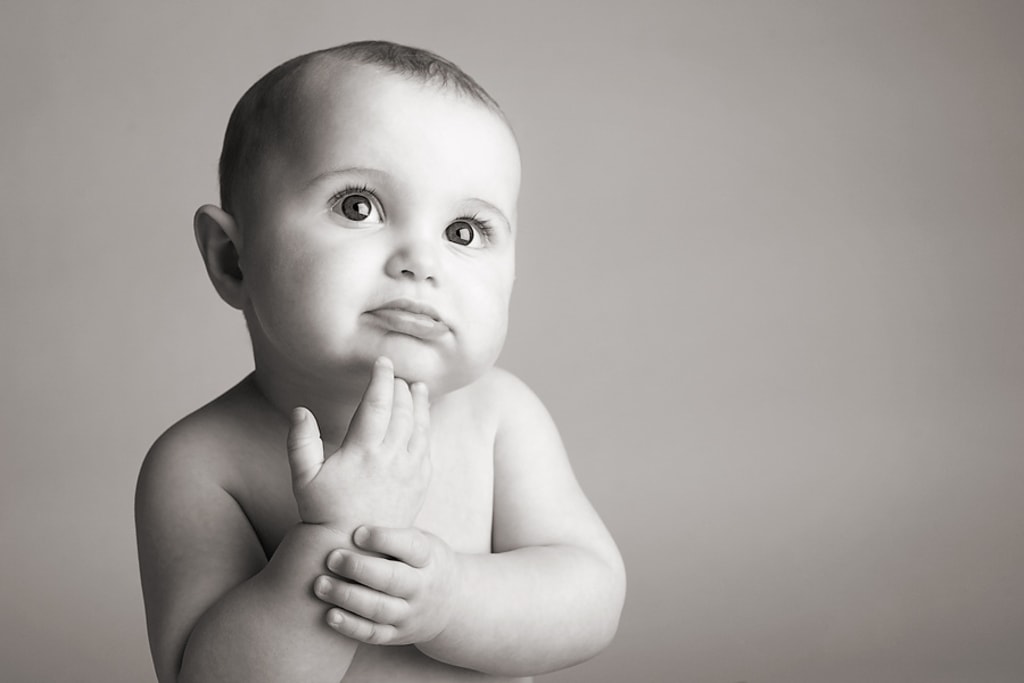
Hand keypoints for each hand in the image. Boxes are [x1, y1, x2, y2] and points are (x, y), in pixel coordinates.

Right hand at [286, 357, 430, 535]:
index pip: (377, 403)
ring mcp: (410, 469)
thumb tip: (300, 410)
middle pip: (402, 409)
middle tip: (396, 373)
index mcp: (363, 451)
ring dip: (419, 402)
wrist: (355, 548)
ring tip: (417, 386)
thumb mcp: (304, 479)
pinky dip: (427, 425)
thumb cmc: (324, 511)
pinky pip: (428, 445)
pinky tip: (424, 417)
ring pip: (420, 425)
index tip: (382, 362)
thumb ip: (300, 442)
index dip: (381, 378)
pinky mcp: (421, 481)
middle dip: (400, 386)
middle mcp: (391, 457)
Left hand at [313, 526, 458, 645]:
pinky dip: (351, 627)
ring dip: (347, 597)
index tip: (356, 531)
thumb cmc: (421, 560)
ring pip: (379, 609)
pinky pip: (373, 634)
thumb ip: (393, 529)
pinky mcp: (397, 634)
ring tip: (319, 584)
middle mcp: (422, 587)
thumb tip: (356, 493)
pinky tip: (329, 614)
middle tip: (331, 557)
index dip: (384, 539)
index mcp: (428, 557)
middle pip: (393, 579)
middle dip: (360, 569)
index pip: (410, 546)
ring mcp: (410, 613)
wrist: (450, 603)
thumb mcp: (420, 539)